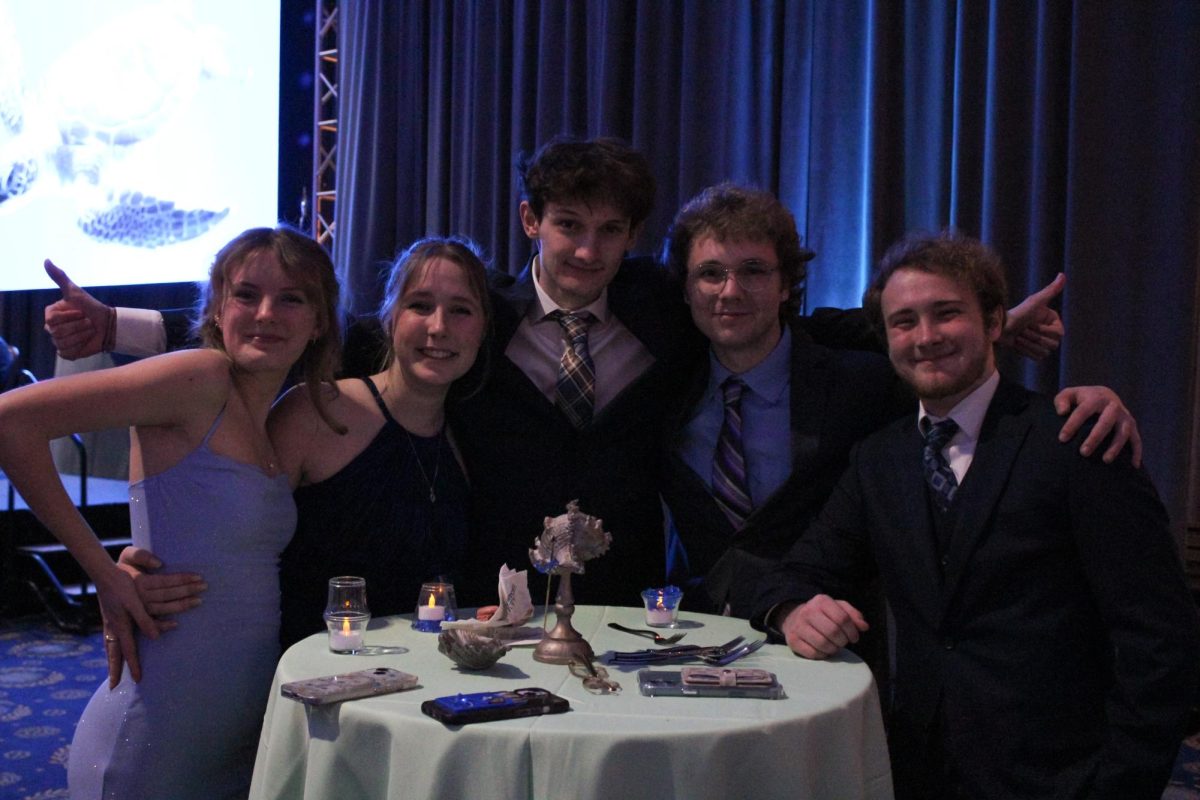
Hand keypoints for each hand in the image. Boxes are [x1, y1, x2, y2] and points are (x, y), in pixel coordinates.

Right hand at [42, 260, 110, 359]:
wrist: (108, 324)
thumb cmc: (91, 307)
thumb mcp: (76, 292)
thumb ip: (60, 277)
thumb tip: (46, 260)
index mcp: (50, 315)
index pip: (52, 321)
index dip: (70, 317)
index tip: (81, 311)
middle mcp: (51, 329)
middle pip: (58, 333)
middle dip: (78, 326)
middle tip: (88, 321)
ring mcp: (58, 342)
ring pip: (63, 343)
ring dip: (82, 336)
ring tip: (90, 330)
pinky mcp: (67, 353)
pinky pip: (67, 353)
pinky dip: (80, 347)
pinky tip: (87, 341)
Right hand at [93, 564, 161, 685]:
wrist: (105, 573)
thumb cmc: (121, 586)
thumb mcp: (134, 603)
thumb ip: (144, 620)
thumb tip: (154, 638)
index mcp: (119, 626)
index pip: (127, 651)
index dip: (132, 665)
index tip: (136, 680)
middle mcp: (113, 627)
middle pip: (113, 653)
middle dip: (114, 669)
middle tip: (114, 685)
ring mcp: (110, 622)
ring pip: (111, 646)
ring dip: (113, 659)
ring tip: (113, 670)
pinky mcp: (111, 616)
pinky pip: (111, 636)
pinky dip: (113, 645)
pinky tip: (116, 645)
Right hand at [117, 546, 205, 618]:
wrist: (105, 579)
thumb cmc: (121, 566)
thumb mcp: (128, 555)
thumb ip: (140, 555)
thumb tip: (159, 563)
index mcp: (139, 581)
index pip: (165, 580)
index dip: (182, 579)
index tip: (198, 576)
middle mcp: (139, 596)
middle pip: (167, 594)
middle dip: (187, 591)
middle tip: (205, 586)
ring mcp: (137, 608)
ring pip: (162, 608)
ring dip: (181, 605)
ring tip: (199, 600)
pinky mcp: (135, 615)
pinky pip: (150, 622)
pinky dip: (162, 625)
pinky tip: (176, 624)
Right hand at [780, 594, 868, 659]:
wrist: (794, 617)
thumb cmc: (822, 614)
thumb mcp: (838, 608)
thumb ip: (853, 615)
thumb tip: (864, 627)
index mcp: (821, 601)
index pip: (842, 618)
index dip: (852, 631)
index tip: (854, 638)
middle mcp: (807, 611)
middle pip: (833, 631)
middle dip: (843, 641)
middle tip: (843, 642)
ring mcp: (798, 626)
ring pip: (823, 644)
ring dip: (833, 649)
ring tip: (834, 646)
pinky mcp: (792, 640)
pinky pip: (813, 653)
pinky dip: (822, 655)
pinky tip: (823, 650)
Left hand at [1001, 273, 1064, 360]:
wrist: (999, 328)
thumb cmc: (1017, 313)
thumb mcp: (1035, 301)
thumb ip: (1050, 290)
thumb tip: (1062, 274)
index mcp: (1054, 321)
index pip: (1058, 334)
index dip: (1043, 331)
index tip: (1030, 324)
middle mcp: (1051, 332)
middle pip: (1053, 344)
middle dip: (1034, 338)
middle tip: (1022, 331)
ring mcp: (1043, 343)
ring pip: (1045, 352)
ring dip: (1029, 345)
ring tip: (1018, 337)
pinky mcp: (1034, 352)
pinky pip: (1038, 357)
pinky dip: (1026, 351)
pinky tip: (1017, 344)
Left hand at [1054, 386, 1142, 467]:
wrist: (1105, 395)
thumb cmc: (1081, 399)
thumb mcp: (1069, 395)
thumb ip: (1061, 400)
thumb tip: (1062, 412)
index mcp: (1096, 398)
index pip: (1083, 411)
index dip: (1072, 425)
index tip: (1062, 439)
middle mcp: (1113, 407)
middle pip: (1105, 422)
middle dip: (1095, 438)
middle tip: (1083, 453)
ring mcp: (1124, 417)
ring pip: (1123, 432)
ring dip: (1115, 447)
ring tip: (1105, 461)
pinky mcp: (1132, 426)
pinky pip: (1137, 440)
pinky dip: (1137, 452)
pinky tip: (1133, 466)